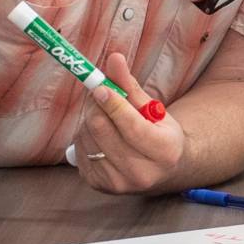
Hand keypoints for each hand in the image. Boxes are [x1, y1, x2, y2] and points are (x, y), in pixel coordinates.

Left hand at [73, 52, 188, 195]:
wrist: (163, 170)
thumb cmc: (159, 132)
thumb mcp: (153, 109)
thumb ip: (130, 85)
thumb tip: (114, 58)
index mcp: (164, 151)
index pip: (131, 126)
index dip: (112, 103)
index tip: (99, 86)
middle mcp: (141, 173)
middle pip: (102, 130)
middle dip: (97, 106)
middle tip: (99, 92)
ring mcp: (119, 183)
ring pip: (87, 138)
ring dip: (91, 120)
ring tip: (108, 120)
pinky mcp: (99, 185)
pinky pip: (80, 151)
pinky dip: (86, 137)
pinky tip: (101, 137)